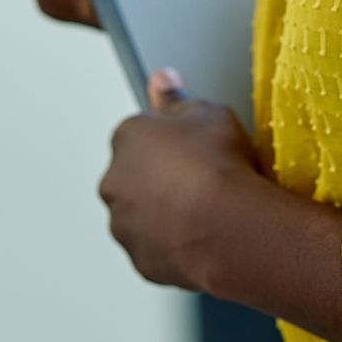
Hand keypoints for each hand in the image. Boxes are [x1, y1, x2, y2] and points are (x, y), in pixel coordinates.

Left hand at [99, 74, 341, 341]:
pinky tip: (205, 238)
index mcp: (126, 138)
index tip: (196, 148)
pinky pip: (157, 250)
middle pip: (135, 176)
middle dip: (160, 179)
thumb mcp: (207, 112)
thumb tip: (162, 79)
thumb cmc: (217, 164)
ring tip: (207, 212)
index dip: (171, 141)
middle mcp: (114, 182)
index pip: (141, 134)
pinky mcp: (142, 261)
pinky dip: (175, 246)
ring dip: (164, 214)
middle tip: (202, 180)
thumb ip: (177, 98)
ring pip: (142, 216)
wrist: (227, 226)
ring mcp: (125, 226)